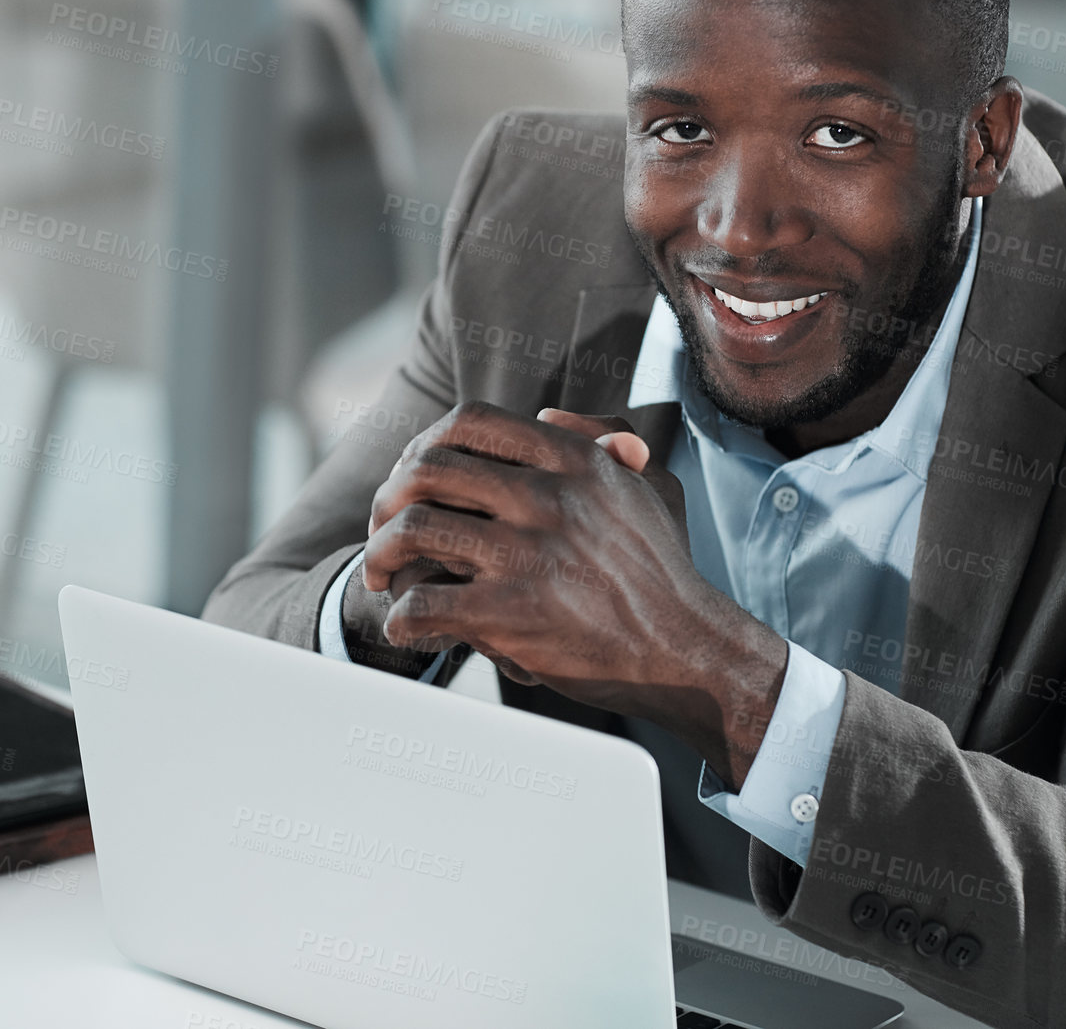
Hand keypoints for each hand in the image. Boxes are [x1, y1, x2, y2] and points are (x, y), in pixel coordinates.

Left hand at [361, 401, 788, 783]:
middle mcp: (546, 497)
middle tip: (383, 529)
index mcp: (571, 460)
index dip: (424, 444)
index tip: (413, 474)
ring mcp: (526, 554)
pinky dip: (400, 618)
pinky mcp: (511, 614)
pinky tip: (406, 626)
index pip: (469, 422)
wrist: (686, 652)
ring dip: (379, 554)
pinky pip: (422, 603)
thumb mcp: (647, 486)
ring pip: (412, 530)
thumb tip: (546, 414)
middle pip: (425, 470)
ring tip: (381, 576)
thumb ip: (601, 440)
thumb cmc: (663, 573)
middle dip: (388, 499)